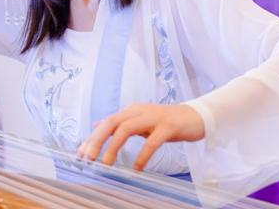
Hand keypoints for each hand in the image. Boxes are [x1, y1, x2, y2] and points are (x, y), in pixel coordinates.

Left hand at [77, 103, 204, 170]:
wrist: (197, 116)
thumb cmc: (168, 122)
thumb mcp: (141, 120)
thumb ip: (121, 122)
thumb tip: (97, 124)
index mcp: (132, 110)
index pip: (106, 122)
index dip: (92, 137)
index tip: (80, 154)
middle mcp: (140, 111)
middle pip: (112, 122)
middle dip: (97, 140)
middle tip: (88, 158)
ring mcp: (154, 117)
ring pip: (127, 128)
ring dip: (113, 146)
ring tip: (107, 163)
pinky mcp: (168, 126)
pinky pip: (152, 141)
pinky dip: (142, 155)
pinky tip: (137, 168)